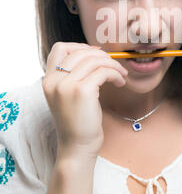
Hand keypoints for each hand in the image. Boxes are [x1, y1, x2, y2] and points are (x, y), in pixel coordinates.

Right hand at [42, 41, 127, 160]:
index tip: (96, 54)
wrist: (77, 147)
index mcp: (48, 80)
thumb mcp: (68, 95)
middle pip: (80, 52)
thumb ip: (73, 75)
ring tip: (121, 75)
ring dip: (112, 64)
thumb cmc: (78, 121)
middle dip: (102, 55)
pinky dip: (115, 74)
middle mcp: (54, 81)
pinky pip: (103, 71)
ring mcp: (67, 85)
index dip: (80, 46)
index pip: (59, 49)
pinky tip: (120, 82)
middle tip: (114, 65)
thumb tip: (94, 52)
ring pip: (94, 60)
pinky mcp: (82, 91)